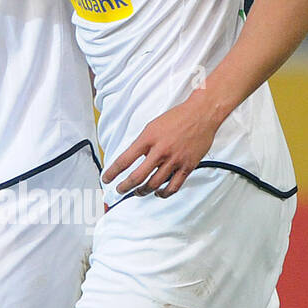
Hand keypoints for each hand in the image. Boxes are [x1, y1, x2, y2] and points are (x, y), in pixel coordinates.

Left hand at [102, 95, 219, 197]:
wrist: (201, 114)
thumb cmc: (178, 117)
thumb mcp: (153, 126)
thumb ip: (143, 143)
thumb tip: (134, 158)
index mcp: (148, 138)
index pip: (125, 160)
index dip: (112, 172)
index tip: (106, 178)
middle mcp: (160, 151)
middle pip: (137, 177)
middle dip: (125, 187)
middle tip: (120, 190)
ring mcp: (174, 160)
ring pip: (154, 184)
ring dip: (143, 191)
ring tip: (138, 192)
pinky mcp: (187, 166)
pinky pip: (173, 186)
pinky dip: (164, 193)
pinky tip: (159, 193)